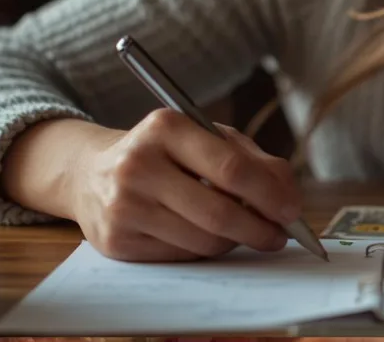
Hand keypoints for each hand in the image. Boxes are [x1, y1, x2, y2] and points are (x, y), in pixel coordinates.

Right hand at [70, 108, 302, 261]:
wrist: (90, 173)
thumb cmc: (166, 153)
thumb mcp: (207, 138)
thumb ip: (253, 160)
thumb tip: (289, 197)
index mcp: (166, 127)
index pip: (230, 168)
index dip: (269, 194)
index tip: (293, 211)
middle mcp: (138, 165)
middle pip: (218, 211)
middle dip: (259, 228)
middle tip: (279, 236)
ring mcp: (123, 205)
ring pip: (202, 240)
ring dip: (235, 241)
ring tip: (244, 231)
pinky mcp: (115, 241)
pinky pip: (181, 255)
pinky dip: (205, 250)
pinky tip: (208, 235)